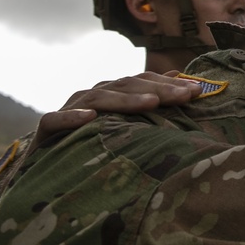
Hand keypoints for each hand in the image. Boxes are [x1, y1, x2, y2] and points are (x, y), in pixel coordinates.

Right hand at [31, 71, 202, 149]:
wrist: (46, 165)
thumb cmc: (93, 143)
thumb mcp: (125, 125)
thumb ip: (151, 102)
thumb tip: (183, 78)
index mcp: (114, 93)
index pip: (145, 82)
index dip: (170, 84)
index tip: (198, 91)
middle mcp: (94, 96)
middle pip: (127, 86)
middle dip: (158, 90)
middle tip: (185, 96)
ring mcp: (70, 109)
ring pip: (98, 98)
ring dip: (125, 100)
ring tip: (150, 104)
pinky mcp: (47, 129)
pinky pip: (55, 120)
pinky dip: (72, 117)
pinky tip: (89, 118)